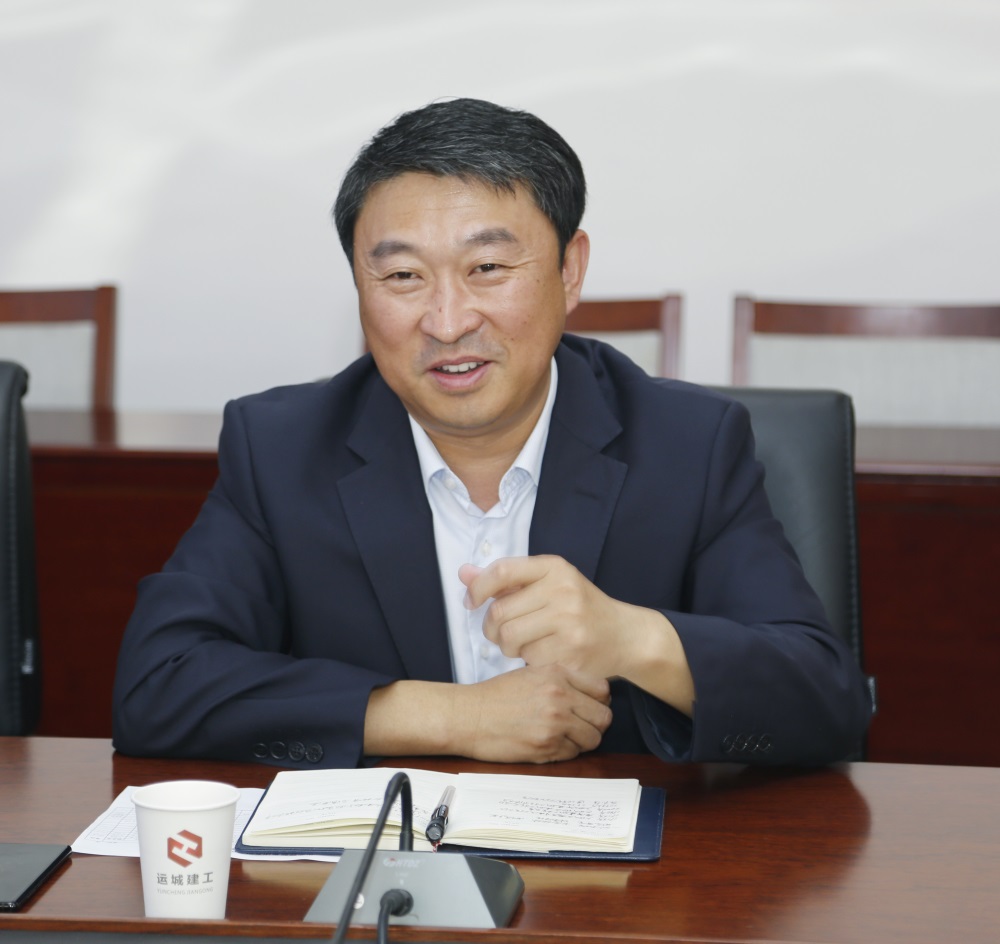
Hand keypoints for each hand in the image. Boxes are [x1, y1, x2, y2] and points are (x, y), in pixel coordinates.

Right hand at [453, 664, 610, 762]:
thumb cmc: (496, 696)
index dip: (599, 700)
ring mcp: (555, 723)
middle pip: (604, 716)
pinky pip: (573, 754)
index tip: (590, 706)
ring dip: (582, 740)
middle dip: (595, 723)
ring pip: (593, 738)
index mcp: (558, 675)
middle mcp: (560, 697)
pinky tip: (548, 743)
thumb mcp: (532, 673)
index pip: (603, 690)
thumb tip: (592, 694)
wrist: (469, 716)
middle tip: (581, 725)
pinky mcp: (546, 746)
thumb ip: (563, 680)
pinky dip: (565, 751)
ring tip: (564, 736)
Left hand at [460, 556, 636, 679]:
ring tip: (523, 644)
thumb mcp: (547, 584)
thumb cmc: (579, 607)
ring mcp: (569, 622)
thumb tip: (463, 573)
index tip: (472, 602)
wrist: (624, 635)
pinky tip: (543, 654)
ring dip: (508, 647)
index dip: (479, 588)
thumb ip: (506, 580)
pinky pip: (528, 659)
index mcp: (554, 567)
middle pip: (500, 612)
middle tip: (502, 633)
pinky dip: (529, 660)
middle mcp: (563, 590)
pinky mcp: (572, 651)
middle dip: (492, 628)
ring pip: (509, 639)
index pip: (503, 571)